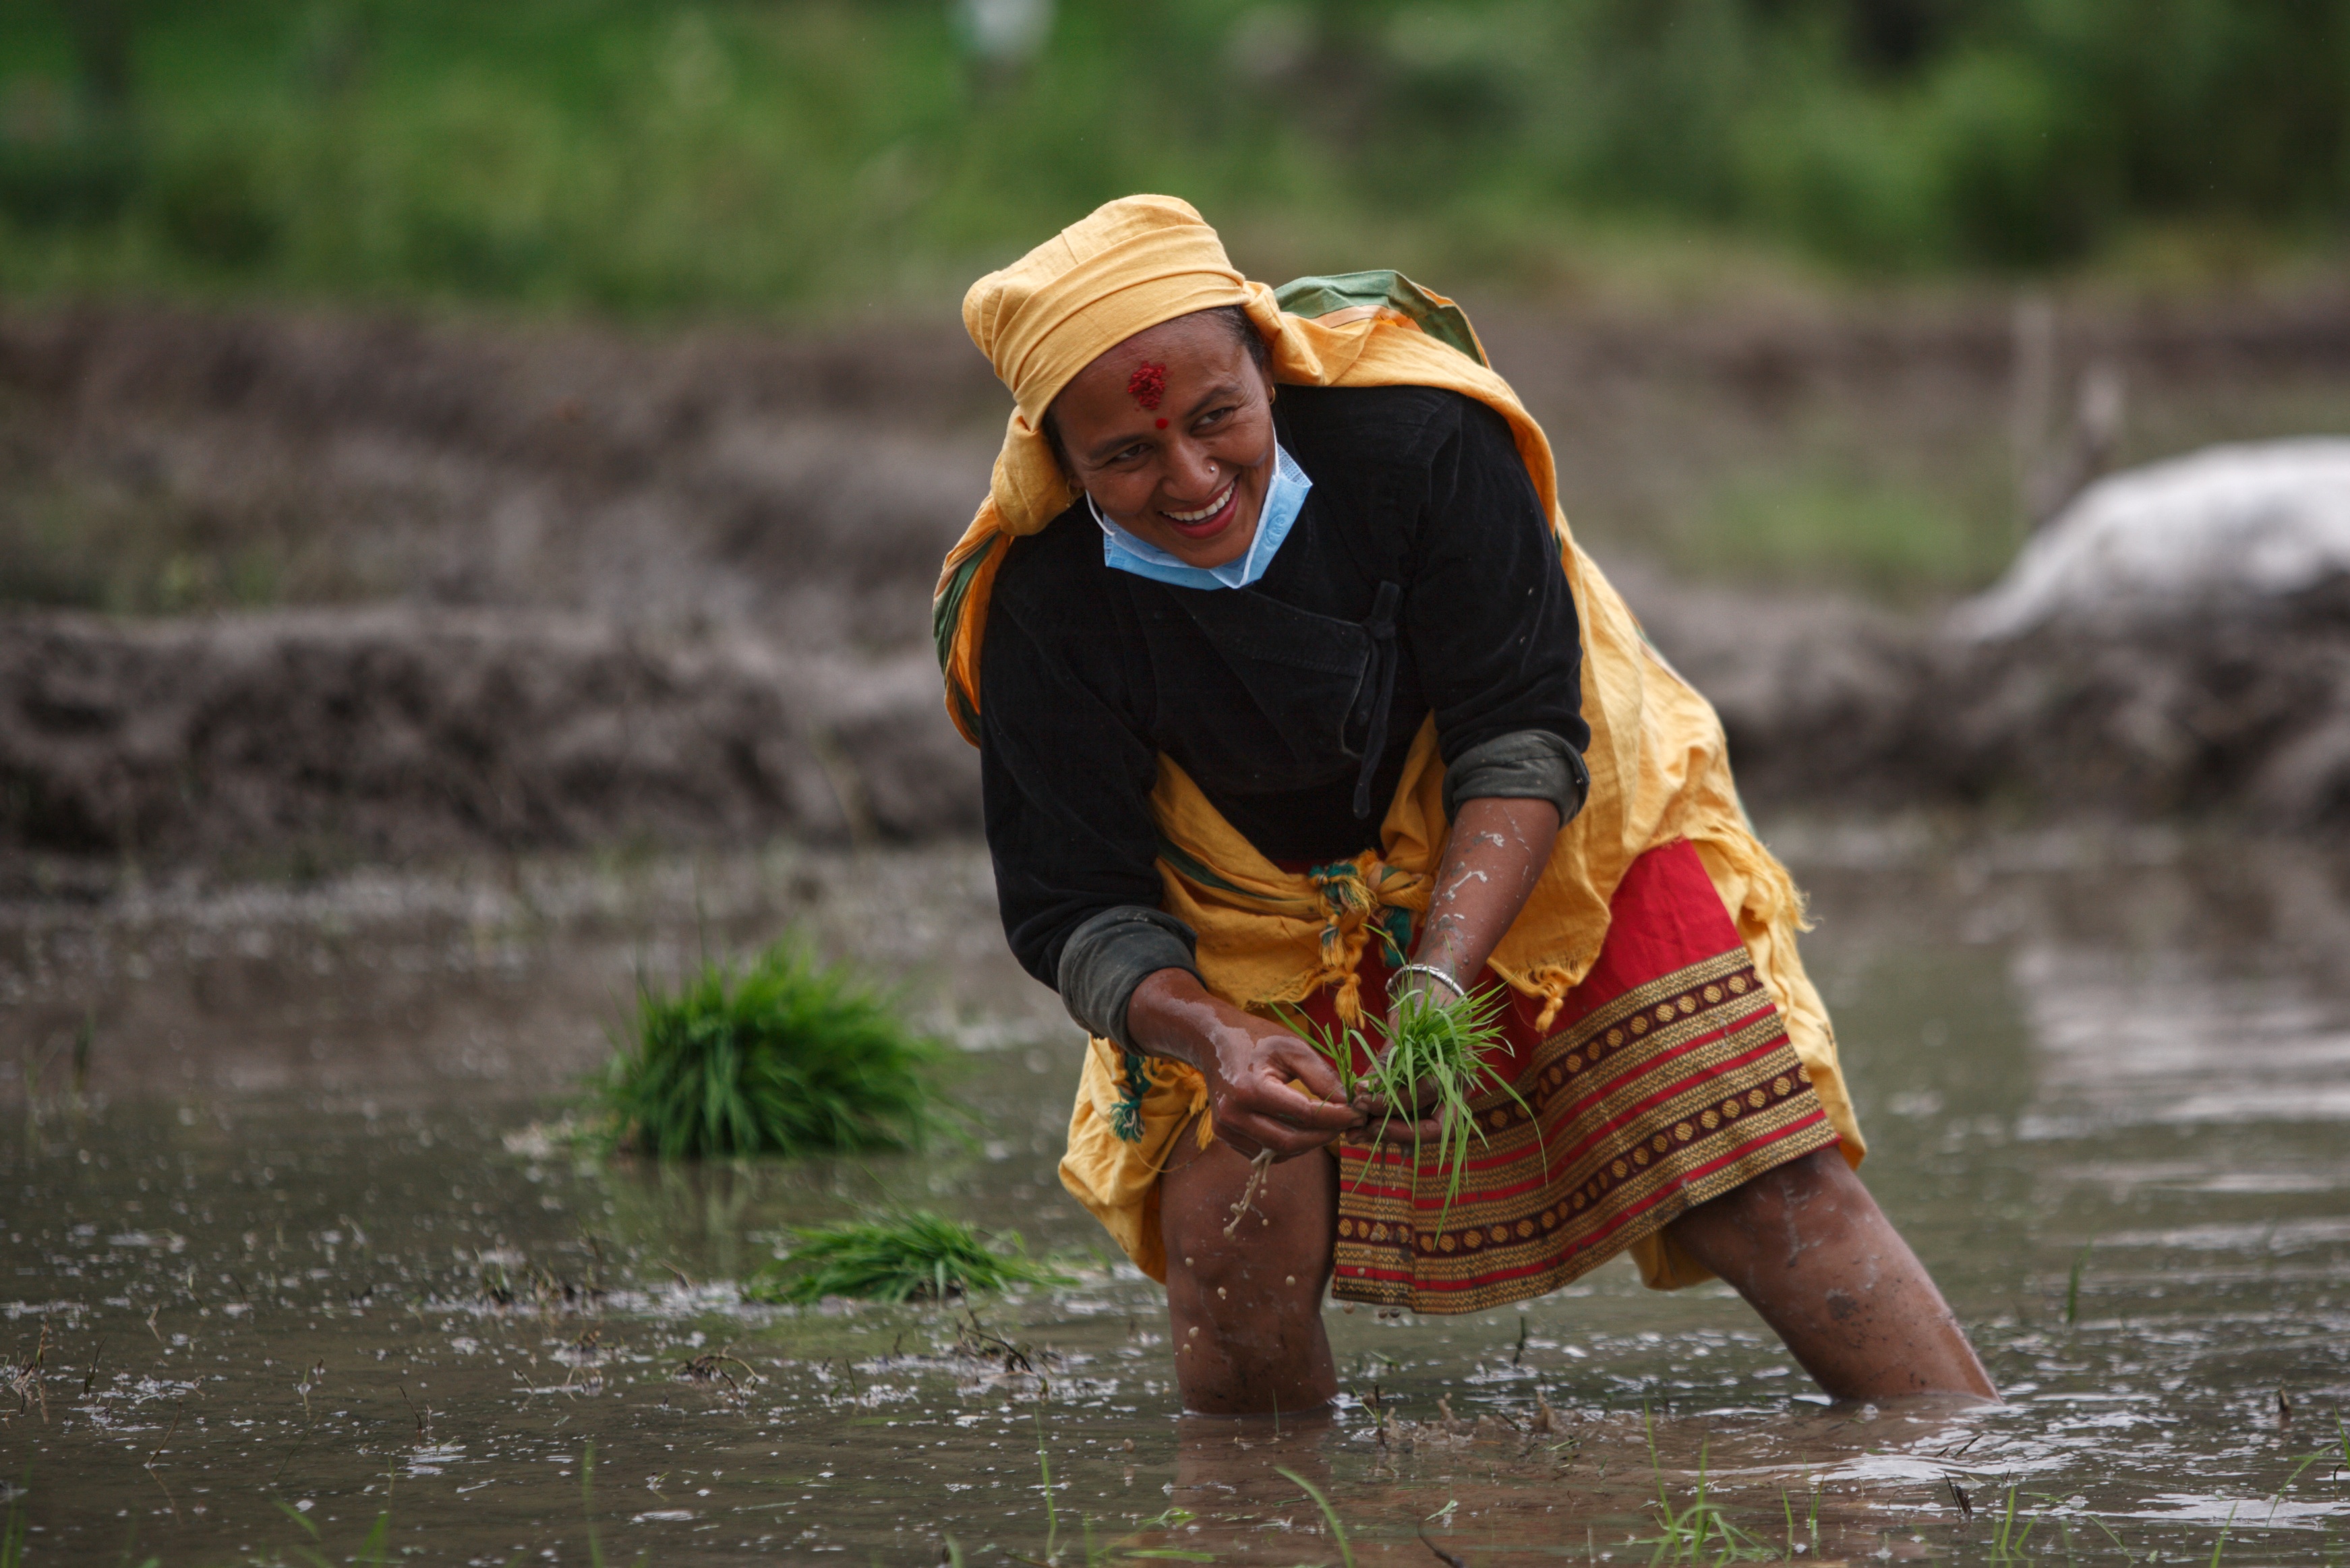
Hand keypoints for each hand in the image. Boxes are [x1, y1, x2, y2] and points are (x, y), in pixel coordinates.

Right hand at [1125, 970, 1361, 1161]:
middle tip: (1345, 1124)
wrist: (1214, 1041)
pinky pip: (1263, 1152)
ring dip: (1307, 1144)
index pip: (1304, 1115)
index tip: (1357, 1112)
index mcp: (1250, 1089)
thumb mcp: (1293, 1047)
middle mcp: (1234, 1114)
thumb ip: (1321, 1075)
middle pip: (1290, 1142)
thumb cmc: (1257, 1040)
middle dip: (1324, 1136)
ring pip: (1278, 1152)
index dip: (1336, 1117)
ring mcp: (1226, 1128)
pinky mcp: (1225, 1136)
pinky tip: (1301, 1129)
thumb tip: (1347, 1103)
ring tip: (1326, 1126)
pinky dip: (1287, 1146)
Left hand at [1351, 973, 1451, 1148]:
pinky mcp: (1431, 1100)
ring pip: (1421, 1128)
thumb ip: (1386, 1065)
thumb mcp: (1405, 1032)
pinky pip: (1414, 1121)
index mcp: (1459, 1068)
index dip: (1394, 1105)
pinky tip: (1368, 1133)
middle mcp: (1457, 1089)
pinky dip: (1392, 1128)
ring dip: (1387, 1134)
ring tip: (1354, 1134)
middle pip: (1431, 1126)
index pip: (1428, 1097)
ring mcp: (1446, 1097)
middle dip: (1392, 1132)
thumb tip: (1360, 1094)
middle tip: (1357, 1129)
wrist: (1435, 996)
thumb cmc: (1424, 1008)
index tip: (1362, 1101)